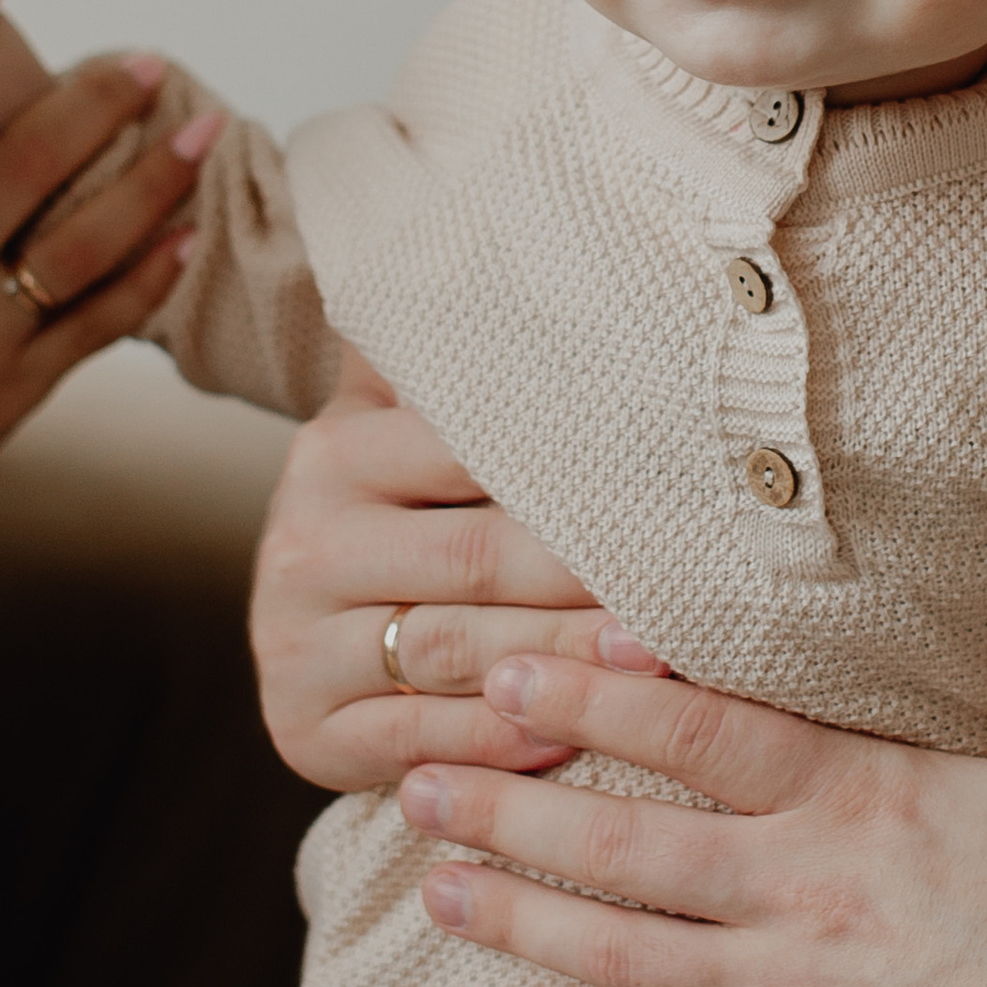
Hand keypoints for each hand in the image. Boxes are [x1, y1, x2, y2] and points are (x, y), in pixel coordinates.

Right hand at [248, 346, 666, 792]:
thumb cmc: (408, 511)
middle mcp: (302, 541)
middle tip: (693, 591)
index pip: (471, 457)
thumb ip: (464, 362)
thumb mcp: (411, 424)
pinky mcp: (302, 729)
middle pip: (474, 558)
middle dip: (590, 580)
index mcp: (336, 451)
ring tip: (657, 664)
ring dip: (562, 663)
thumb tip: (540, 242)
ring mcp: (293, 642)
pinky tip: (571, 740)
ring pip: (452, 652)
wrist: (312, 625)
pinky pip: (416, 739)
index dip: (581, 474)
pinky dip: (499, 744)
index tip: (678, 484)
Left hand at [397, 509, 986, 986]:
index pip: (709, 732)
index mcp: (870, 801)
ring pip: (623, 949)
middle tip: (417, 773)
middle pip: (628, 842)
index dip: (603, 696)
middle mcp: (805, 891)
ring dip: (517, 916)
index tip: (516, 666)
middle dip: (511, 807)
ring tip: (429, 885)